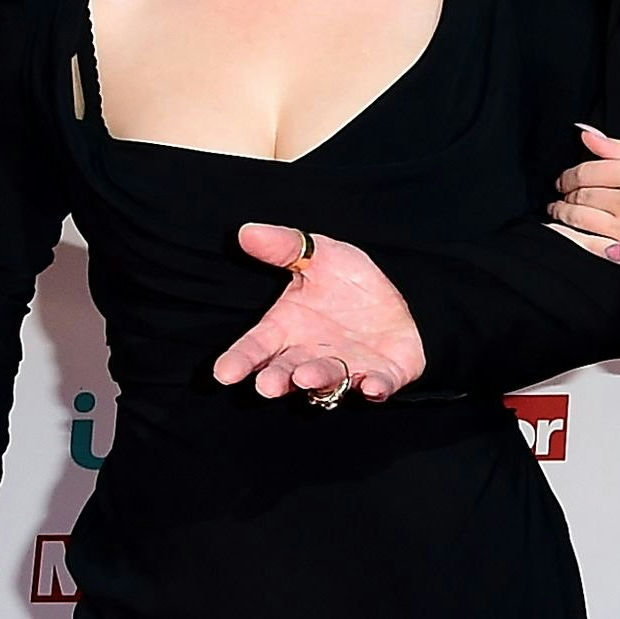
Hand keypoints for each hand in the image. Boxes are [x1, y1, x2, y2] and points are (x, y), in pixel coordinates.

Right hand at [213, 225, 426, 401]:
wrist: (396, 296)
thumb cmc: (347, 282)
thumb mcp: (320, 255)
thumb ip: (286, 248)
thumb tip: (246, 231)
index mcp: (286, 331)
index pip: (256, 348)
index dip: (239, 361)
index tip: (223, 373)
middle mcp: (310, 357)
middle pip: (286, 373)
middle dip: (276, 379)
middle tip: (266, 385)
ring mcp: (346, 369)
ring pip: (328, 382)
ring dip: (317, 381)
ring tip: (305, 378)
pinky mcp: (382, 376)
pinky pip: (379, 385)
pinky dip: (375, 387)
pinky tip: (371, 386)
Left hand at [551, 126, 619, 286]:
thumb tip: (586, 135)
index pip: (586, 171)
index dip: (568, 175)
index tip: (565, 179)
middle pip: (580, 196)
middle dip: (565, 195)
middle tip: (563, 196)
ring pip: (579, 220)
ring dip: (561, 215)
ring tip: (558, 212)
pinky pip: (587, 246)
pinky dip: (567, 238)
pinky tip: (560, 232)